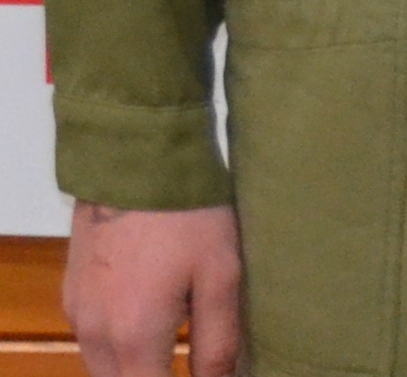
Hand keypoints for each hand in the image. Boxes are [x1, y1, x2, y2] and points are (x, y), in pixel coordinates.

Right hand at [65, 199, 241, 376]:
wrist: (133, 162)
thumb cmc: (189, 217)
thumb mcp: (222, 276)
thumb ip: (218, 341)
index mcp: (134, 337)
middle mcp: (95, 335)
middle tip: (191, 366)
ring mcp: (78, 315)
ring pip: (104, 369)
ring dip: (135, 370)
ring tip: (174, 352)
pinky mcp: (71, 295)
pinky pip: (93, 343)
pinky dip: (119, 349)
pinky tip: (150, 327)